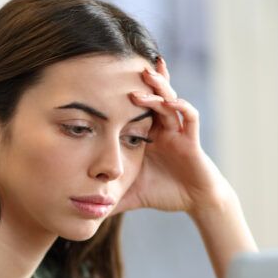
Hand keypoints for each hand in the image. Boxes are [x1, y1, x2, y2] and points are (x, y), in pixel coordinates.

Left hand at [115, 57, 233, 216]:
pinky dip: (182, 107)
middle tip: (124, 67)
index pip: (133, 109)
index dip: (121, 95)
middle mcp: (162, 129)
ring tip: (146, 77)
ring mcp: (178, 132)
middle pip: (152, 97)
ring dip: (159, 88)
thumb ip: (108, 197)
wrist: (195, 202)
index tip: (102, 81)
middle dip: (141, 82)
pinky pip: (189, 117)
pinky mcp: (192, 140)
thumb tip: (82, 211)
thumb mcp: (129, 193)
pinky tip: (171, 101)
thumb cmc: (163, 193)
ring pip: (169, 101)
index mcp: (146, 136)